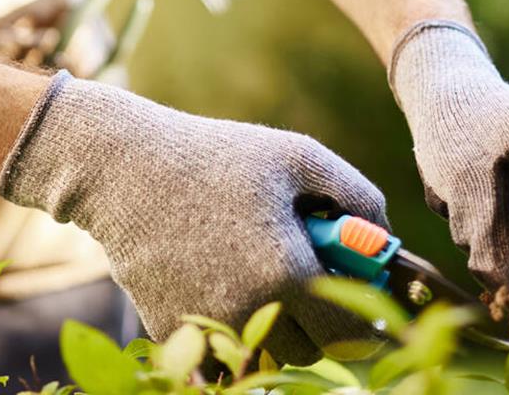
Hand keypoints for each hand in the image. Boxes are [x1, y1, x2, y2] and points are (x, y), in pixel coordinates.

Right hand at [0, 71, 387, 364]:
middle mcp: (249, 310)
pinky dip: (231, 322)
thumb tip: (385, 236)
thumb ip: (356, 193)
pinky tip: (220, 275)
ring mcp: (207, 325)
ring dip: (276, 326)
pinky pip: (221, 346)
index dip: (367, 321)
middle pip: (309, 352)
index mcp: (287, 272)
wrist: (122, 168)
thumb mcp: (296, 156)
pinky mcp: (172, 330)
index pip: (351, 333)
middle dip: (318, 322)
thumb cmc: (215, 155)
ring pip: (264, 353)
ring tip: (262, 272)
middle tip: (306, 276)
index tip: (365, 302)